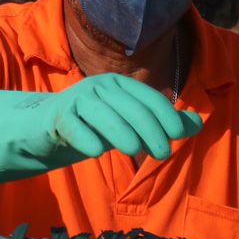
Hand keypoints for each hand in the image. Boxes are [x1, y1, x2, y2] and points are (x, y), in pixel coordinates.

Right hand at [0, 73, 203, 184]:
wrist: (41, 133)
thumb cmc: (90, 129)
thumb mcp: (127, 127)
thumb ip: (161, 124)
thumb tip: (197, 124)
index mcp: (117, 85)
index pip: (147, 98)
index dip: (164, 116)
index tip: (176, 138)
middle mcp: (97, 87)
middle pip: (128, 106)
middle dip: (149, 129)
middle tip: (161, 154)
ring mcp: (74, 100)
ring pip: (103, 114)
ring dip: (122, 133)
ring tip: (135, 152)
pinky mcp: (55, 117)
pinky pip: (73, 126)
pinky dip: (87, 138)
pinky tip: (99, 153)